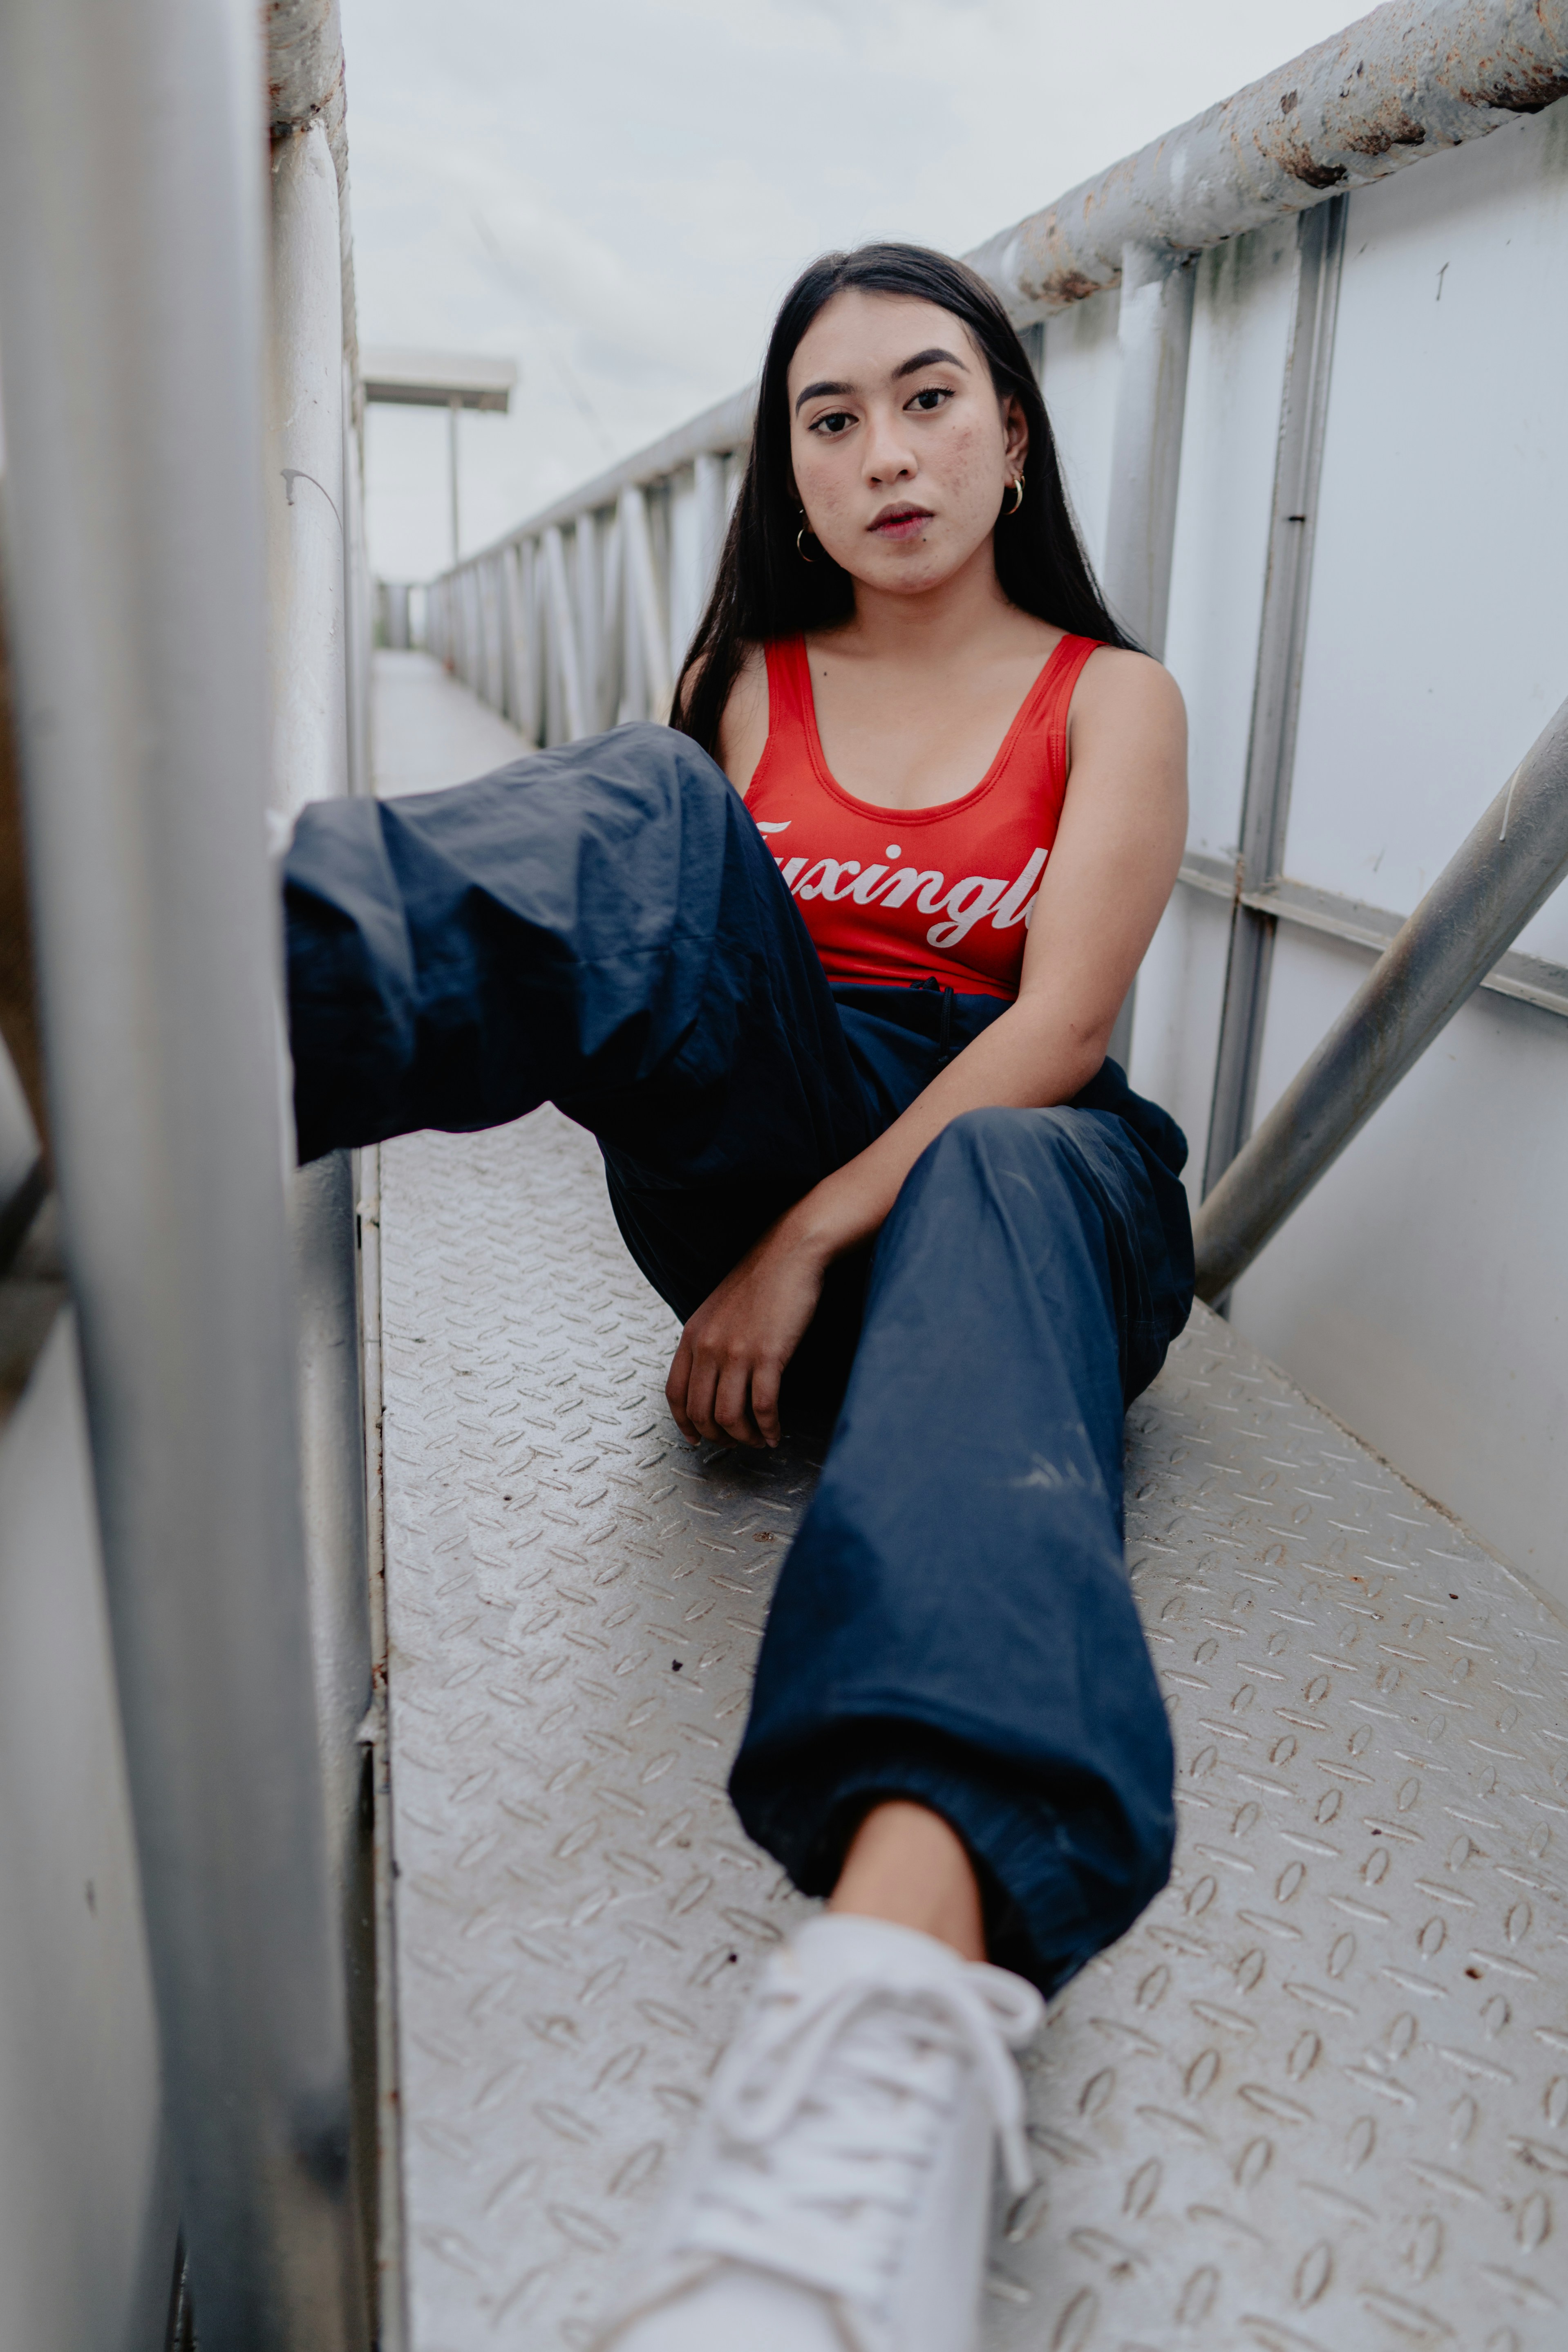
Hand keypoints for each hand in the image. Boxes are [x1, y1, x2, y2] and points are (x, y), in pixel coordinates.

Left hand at [666, 1218, 828, 1448]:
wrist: (790, 1253)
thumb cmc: (761, 1279)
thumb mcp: (717, 1310)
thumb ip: (708, 1342)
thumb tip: (711, 1379)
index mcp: (692, 1335)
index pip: (676, 1394)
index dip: (685, 1424)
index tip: (696, 1440)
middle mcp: (708, 1347)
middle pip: (701, 1413)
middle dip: (718, 1437)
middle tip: (736, 1444)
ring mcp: (737, 1352)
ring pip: (729, 1417)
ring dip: (744, 1438)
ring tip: (759, 1441)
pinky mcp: (768, 1356)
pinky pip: (763, 1408)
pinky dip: (769, 1429)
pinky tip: (776, 1433)